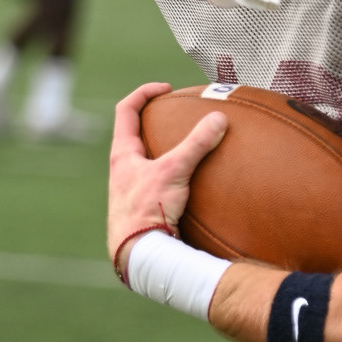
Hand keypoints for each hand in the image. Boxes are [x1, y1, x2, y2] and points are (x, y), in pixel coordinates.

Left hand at [107, 82, 227, 272]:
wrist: (139, 252)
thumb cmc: (147, 210)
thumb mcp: (174, 171)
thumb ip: (196, 144)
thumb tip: (219, 118)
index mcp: (122, 155)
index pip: (126, 110)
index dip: (144, 93)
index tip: (166, 89)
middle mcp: (124, 169)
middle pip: (135, 133)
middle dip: (156, 121)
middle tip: (179, 115)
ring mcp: (134, 188)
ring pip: (148, 159)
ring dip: (166, 149)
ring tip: (191, 146)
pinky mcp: (147, 205)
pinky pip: (160, 180)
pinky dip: (176, 173)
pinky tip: (194, 181)